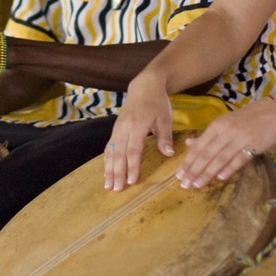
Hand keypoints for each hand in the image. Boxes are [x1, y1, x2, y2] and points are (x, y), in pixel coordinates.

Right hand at [105, 75, 175, 190]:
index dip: (131, 166)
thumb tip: (168, 154)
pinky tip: (106, 172)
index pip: (133, 150)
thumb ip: (165, 137)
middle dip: (117, 173)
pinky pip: (109, 147)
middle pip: (119, 154)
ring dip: (109, 169)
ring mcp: (118, 128)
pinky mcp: (115, 129)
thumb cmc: (157, 102)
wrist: (144, 86)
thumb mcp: (165, 118)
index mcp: (137, 125)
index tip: (131, 181)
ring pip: (111, 152)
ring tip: (108, 185)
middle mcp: (124, 128)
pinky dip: (106, 160)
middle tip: (116, 189)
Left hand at [175, 98, 275, 188]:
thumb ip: (208, 135)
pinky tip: (220, 178)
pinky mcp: (255, 145)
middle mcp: (226, 132)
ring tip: (197, 185)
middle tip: (184, 184)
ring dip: (207, 173)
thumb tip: (188, 143)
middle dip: (194, 170)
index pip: (199, 147)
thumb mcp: (225, 122)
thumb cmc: (248, 117)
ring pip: (220, 158)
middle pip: (207, 154)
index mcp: (217, 126)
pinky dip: (230, 168)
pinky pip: (240, 158)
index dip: (188, 162)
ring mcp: (241, 138)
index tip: (179, 175)